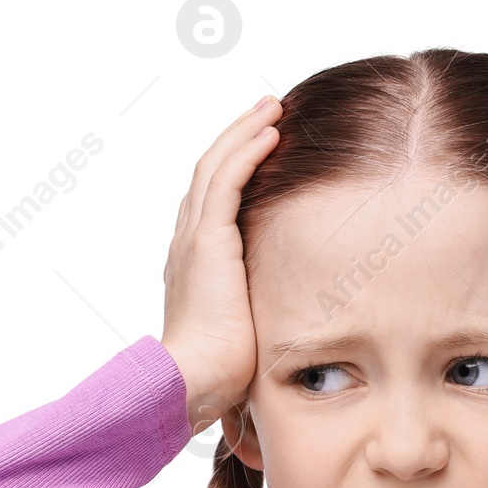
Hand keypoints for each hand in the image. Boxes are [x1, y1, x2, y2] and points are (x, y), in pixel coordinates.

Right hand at [160, 95, 283, 432]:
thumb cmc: (222, 372)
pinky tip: (270, 132)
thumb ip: (263, 313)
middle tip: (268, 111)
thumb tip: (299, 325)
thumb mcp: (248, 331)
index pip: (213, 202)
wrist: (194, 380)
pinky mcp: (207, 239)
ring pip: (217, 165)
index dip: (235, 169)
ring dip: (245, 132)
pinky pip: (226, 179)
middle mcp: (188, 242)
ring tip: (272, 107)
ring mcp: (194, 237)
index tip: (262, 149)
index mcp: (195, 262)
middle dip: (239, 138)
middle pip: (211, 172)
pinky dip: (247, 150)